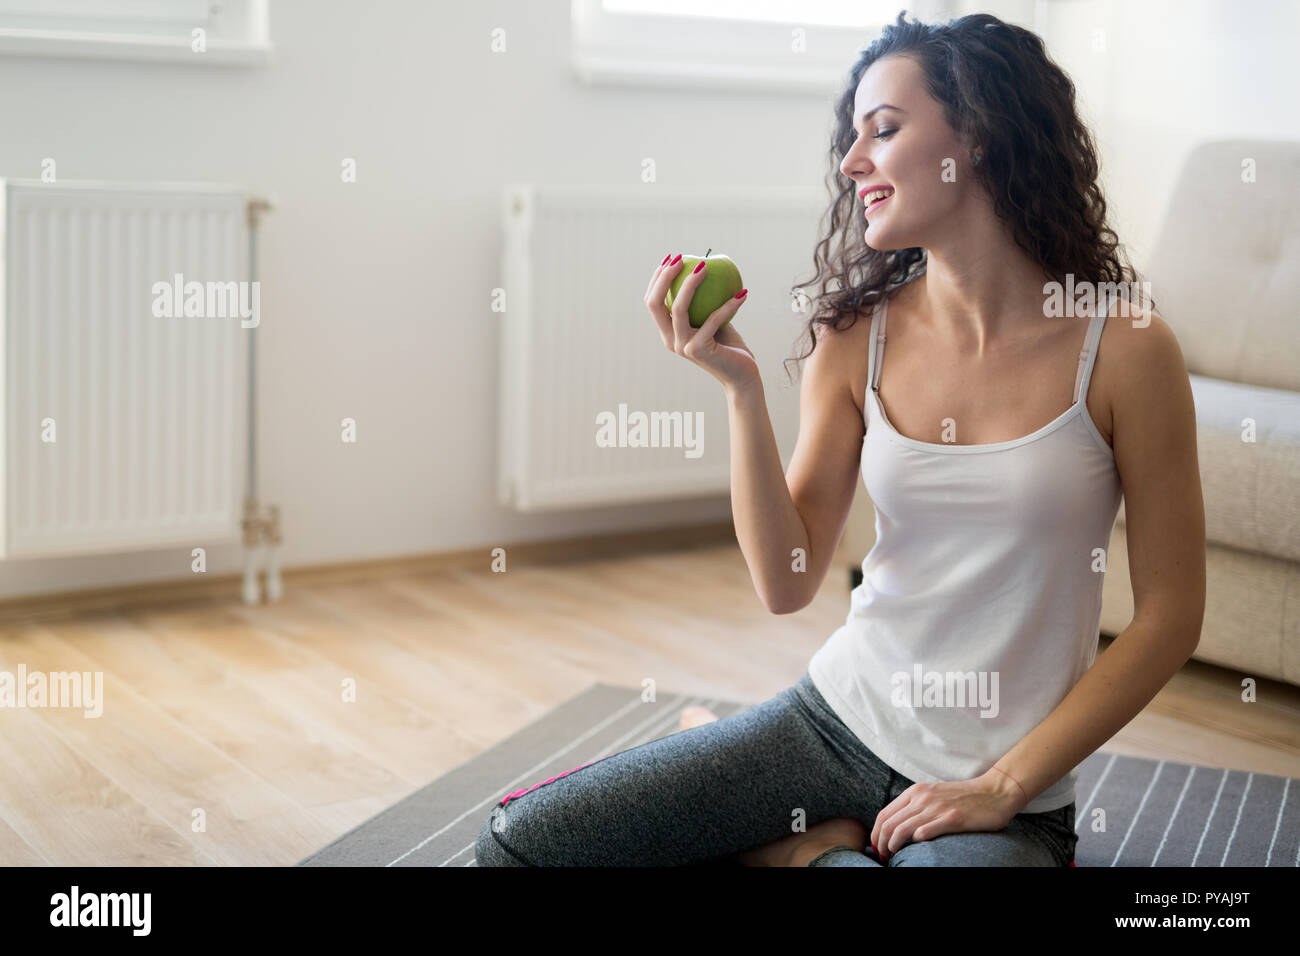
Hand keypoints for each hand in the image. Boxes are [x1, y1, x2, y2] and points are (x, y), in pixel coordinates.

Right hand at [643, 253, 758, 392]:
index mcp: (668, 332)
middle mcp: (670, 340)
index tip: (672, 258)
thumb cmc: (729, 345)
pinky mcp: (700, 350)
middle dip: (664, 277)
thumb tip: (704, 266)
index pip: (652, 302)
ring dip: (691, 283)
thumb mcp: (714, 319)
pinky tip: (742, 293)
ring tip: (707, 267)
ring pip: (679, 308)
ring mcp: (683, 346)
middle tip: (681, 258)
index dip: (657, 278)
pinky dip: (728, 304)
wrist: (741, 376)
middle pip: (654, 303)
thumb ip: (705, 301)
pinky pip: (713, 319)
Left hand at [869, 769, 1026, 861]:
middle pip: (888, 823)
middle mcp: (922, 798)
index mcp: (915, 792)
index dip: (875, 833)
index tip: (876, 846)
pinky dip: (915, 842)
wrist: (995, 791)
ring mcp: (937, 808)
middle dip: (880, 843)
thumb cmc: (964, 797)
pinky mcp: (952, 819)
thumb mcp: (933, 795)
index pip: (884, 814)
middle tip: (882, 856)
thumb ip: (916, 806)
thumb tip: (896, 826)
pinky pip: (925, 832)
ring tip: (893, 855)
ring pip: (902, 829)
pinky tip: (914, 849)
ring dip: (892, 845)